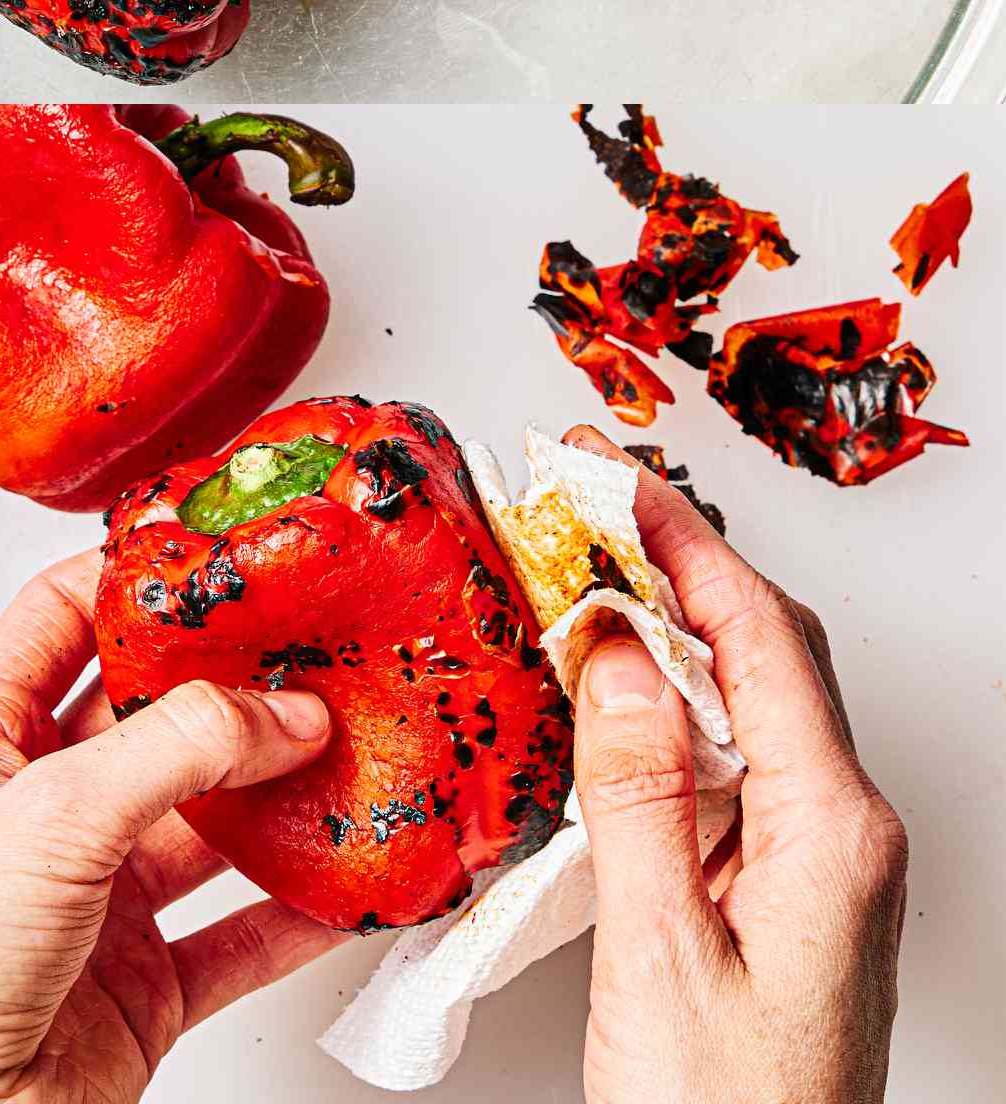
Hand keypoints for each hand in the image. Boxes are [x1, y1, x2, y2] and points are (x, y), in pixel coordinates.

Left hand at [0, 549, 343, 1103]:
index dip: (135, 579)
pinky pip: (238, 933)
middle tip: (312, 650)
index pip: (63, 617)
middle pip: (156, 716)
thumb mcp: (53, 815)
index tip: (216, 555)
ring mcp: (97, 895)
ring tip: (351, 754)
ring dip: (280, 796)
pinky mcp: (140, 982)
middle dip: (235, 686)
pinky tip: (344, 885)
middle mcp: (43, 805)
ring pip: (208, 822)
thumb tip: (277, 707)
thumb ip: (174, 747)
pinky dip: (296, 912)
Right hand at [565, 427, 907, 1103]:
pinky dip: (672, 694)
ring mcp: (822, 855)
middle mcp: (844, 832)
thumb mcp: (659, 955)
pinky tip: (615, 683)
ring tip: (589, 563)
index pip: (759, 639)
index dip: (682, 543)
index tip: (612, 478)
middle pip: (768, 647)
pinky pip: (734, 750)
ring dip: (671, 619)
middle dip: (679, 558)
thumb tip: (613, 652)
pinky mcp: (787, 880)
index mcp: (832, 834)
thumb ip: (637, 792)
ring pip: (752, 692)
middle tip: (589, 495)